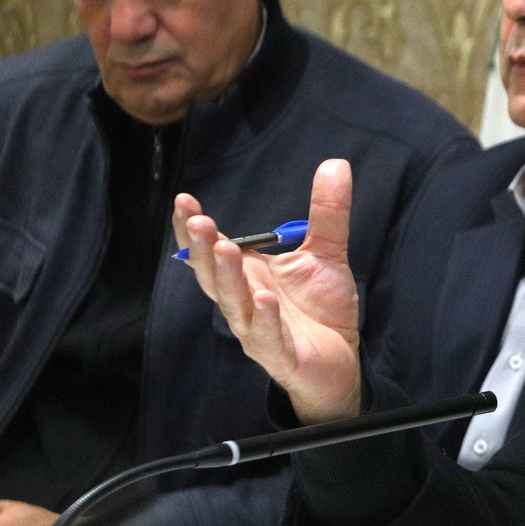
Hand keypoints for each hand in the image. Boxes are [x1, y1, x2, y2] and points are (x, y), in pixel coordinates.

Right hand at [173, 159, 362, 423]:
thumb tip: (337, 163)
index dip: (194, 230)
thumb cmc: (321, 308)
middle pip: (214, 276)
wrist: (340, 362)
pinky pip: (268, 337)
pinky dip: (265, 319)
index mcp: (247, 276)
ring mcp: (259, 331)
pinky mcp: (282, 356)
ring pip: (236, 305)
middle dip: (202, 248)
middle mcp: (245, 302)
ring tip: (225, 249)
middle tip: (198, 220)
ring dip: (228, 278)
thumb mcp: (327, 253)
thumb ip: (327, 212)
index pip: (211, 251)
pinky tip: (265, 299)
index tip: (184, 200)